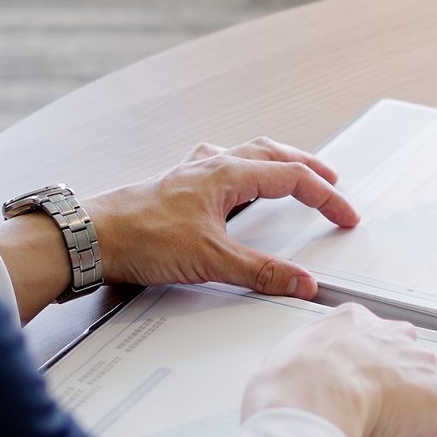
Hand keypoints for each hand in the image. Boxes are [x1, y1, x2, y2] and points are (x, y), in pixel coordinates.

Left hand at [87, 138, 358, 295]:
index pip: (293, 178)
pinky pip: (220, 166)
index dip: (327, 197)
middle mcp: (212, 166)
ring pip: (247, 155)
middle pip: (274, 155)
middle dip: (308, 167)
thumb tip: (302, 282)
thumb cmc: (140, 237)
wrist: (90, 237)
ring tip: (292, 173)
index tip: (346, 216)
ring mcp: (193, 173)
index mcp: (228, 174)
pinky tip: (234, 183)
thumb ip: (262, 272)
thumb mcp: (211, 260)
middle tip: (332, 181)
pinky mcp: (176, 186)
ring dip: (276, 162)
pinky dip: (242, 171)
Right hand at [241, 304, 436, 436]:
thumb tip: (316, 383)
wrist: (311, 402)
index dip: (364, 380)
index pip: (371, 347)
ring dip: (402, 426)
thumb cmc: (291, 384)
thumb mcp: (292, 356)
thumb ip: (315, 362)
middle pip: (402, 372)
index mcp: (355, 321)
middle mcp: (395, 335)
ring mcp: (421, 366)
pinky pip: (433, 436)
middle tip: (364, 424)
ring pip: (418, 403)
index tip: (354, 400)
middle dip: (388, 401)